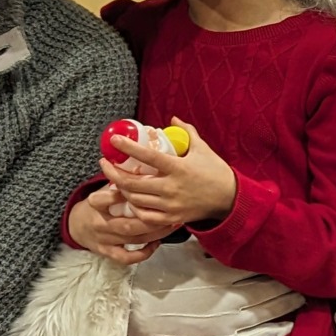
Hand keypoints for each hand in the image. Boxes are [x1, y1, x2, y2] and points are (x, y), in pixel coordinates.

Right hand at [68, 182, 174, 262]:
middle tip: (169, 213)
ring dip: (155, 234)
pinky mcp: (108, 252)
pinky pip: (127, 257)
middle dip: (151, 220)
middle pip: (128, 224)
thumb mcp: (103, 189)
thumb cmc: (97, 205)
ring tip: (172, 225)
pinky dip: (143, 253)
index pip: (103, 199)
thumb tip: (143, 167)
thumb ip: (119, 182)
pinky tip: (156, 243)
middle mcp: (100, 223)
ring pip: (133, 240)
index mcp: (95, 204)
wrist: (76, 225)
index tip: (138, 189)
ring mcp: (104, 240)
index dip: (119, 196)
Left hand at [104, 117, 238, 231]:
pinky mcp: (172, 217)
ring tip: (115, 180)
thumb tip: (173, 118)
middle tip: (105, 164)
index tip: (114, 140)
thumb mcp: (202, 149)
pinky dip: (134, 208)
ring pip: (135, 199)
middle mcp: (171, 187)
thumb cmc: (216, 172)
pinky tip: (130, 199)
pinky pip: (145, 216)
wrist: (230, 199)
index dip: (128, 147)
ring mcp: (170, 204)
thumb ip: (186, 132)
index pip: (148, 156)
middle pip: (133, 182)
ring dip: (122, 190)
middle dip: (113, 173)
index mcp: (178, 167)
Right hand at [129, 240, 304, 335]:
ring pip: (267, 313)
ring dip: (286, 304)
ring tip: (301, 297)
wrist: (134, 310)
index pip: (259, 267)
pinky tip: (287, 326)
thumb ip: (211, 247)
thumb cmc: (158, 277)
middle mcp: (228, 298)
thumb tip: (230, 233)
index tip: (290, 258)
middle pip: (269, 289)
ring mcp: (226, 322)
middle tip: (304, 277)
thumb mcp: (185, 254)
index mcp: (220, 274)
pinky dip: (274, 332)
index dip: (276, 263)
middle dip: (287, 283)